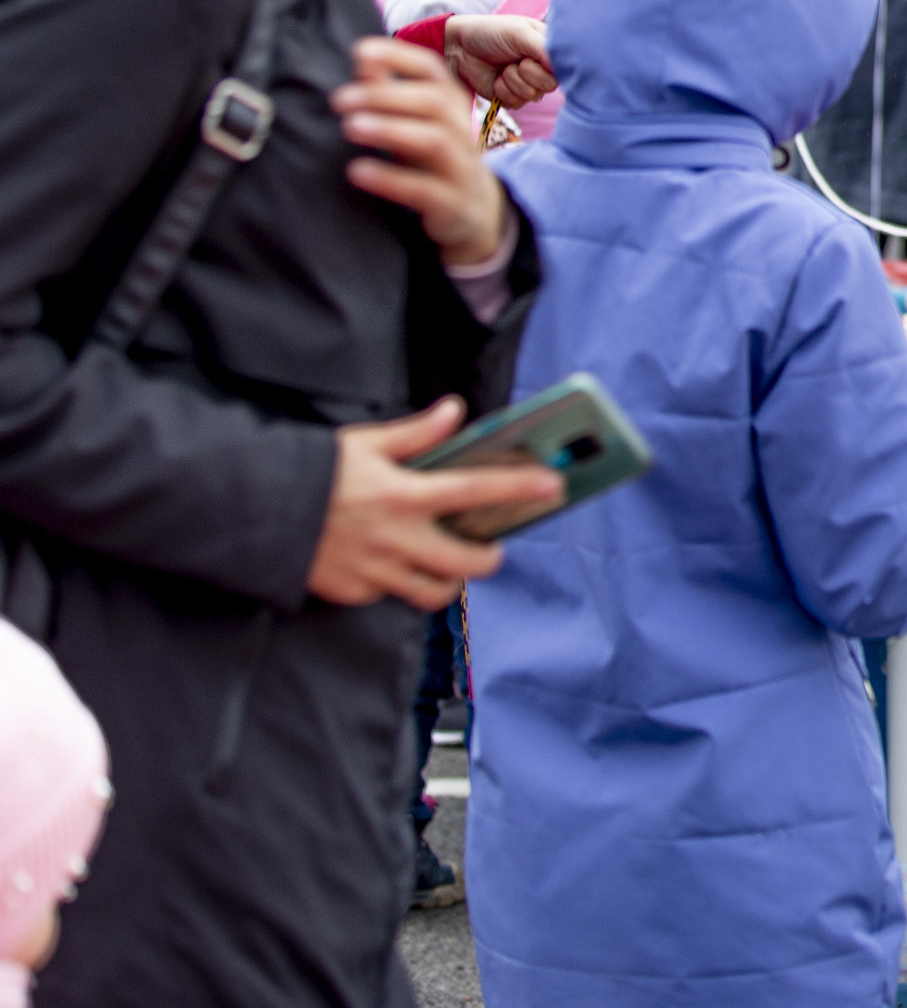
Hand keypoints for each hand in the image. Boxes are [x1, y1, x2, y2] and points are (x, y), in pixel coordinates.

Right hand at [306, 397, 563, 607]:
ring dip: (450, 582)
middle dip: (489, 559)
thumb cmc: (311, 472)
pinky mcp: (351, 592)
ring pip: (433, 592)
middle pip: (468, 563)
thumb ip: (415, 433)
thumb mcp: (364, 442)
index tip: (555, 487)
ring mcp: (374, 570)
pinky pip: (388, 595)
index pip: (478, 490)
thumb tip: (453, 411)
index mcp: (404, 494)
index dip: (520, 489)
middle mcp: (396, 537)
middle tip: (491, 548)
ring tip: (450, 566)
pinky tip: (394, 566)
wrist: (252, 510)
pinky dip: (398, 583)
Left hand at [333, 36, 509, 266]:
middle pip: (434, 102)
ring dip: (391, 130)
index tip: (361, 52)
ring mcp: (461, 168)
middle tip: (339, 100)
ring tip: (350, 128)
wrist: (476, 212)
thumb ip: (389, 90)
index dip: (399, 57)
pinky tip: (358, 171)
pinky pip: (426, 189)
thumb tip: (362, 55)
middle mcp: (461, 130)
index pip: (431, 70)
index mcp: (450, 106)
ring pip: (434, 140)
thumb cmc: (434, 159)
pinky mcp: (452, 204)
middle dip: (385, 95)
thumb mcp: (415, 123)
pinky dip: (391, 179)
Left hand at [442, 15, 555, 106]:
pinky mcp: (512, 98)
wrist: (460, 46)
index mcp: (550, 50)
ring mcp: (528, 84)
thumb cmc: (491, 33)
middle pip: (550, 85)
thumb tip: (563, 69)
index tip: (533, 56)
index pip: (565, 67)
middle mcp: (543, 69)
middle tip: (517, 60)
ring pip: (532, 95)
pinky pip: (516, 103)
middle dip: (528, 73)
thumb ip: (544, 48)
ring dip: (512, 80)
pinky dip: (502, 90)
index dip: (551, 66)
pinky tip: (496, 78)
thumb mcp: (520, 32)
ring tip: (503, 67)